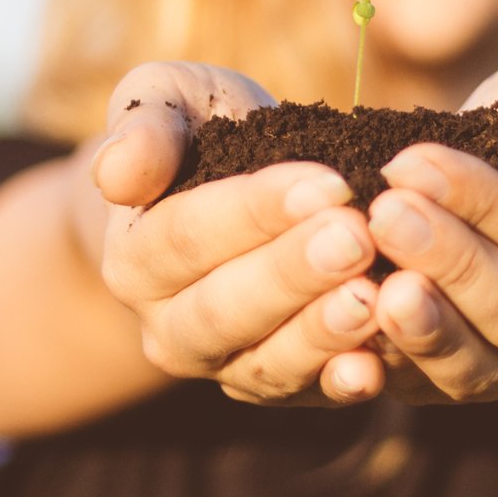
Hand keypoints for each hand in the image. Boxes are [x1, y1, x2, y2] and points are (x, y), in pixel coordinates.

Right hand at [90, 62, 388, 406]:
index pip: (189, 235)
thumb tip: (117, 174)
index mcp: (134, 259)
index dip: (256, 211)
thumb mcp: (166, 100)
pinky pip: (312, 396)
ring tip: (374, 295)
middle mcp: (169, 328)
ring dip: (322, 332)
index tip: (328, 182)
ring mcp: (227, 367)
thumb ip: (143, 125)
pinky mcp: (285, 390)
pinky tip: (380, 365)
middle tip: (357, 237)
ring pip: (268, 363)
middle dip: (294, 274)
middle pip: (225, 310)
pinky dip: (344, 382)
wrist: (227, 185)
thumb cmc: (199, 131)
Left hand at [364, 62, 497, 403]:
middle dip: (448, 262)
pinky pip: (423, 391)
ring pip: (478, 369)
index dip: (484, 201)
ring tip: (372, 288)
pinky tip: (345, 332)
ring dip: (423, 329)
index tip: (412, 161)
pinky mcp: (450, 382)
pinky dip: (384, 367)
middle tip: (383, 215)